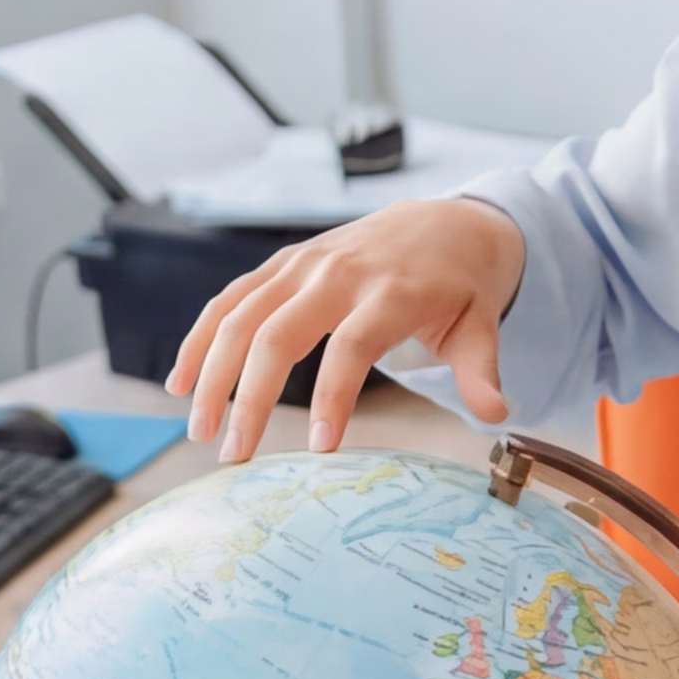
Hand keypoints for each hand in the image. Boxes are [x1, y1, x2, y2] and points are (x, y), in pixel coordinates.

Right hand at [170, 197, 528, 460]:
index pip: (351, 346)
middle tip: (235, 455)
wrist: (444, 223)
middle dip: (251, 397)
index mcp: (390, 290)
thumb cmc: (461, 286)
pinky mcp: (280, 266)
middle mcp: (337, 272)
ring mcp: (301, 264)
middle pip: (277, 333)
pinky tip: (180, 384)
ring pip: (240, 315)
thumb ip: (481, 370)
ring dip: (211, 373)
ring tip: (199, 430)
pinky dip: (199, 339)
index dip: (333, 396)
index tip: (321, 448)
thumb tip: (498, 413)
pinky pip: (228, 300)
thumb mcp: (481, 325)